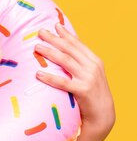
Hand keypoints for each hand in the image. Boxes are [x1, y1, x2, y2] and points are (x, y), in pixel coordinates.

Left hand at [35, 23, 114, 139]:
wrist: (103, 115)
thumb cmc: (93, 92)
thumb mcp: (92, 73)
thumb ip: (82, 60)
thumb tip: (68, 46)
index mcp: (95, 60)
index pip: (78, 44)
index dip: (66, 34)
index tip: (55, 25)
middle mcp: (92, 67)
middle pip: (69, 49)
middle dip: (54, 39)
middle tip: (40, 32)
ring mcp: (88, 78)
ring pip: (65, 61)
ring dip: (50, 52)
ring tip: (37, 47)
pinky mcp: (82, 91)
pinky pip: (63, 82)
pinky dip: (50, 77)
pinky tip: (38, 73)